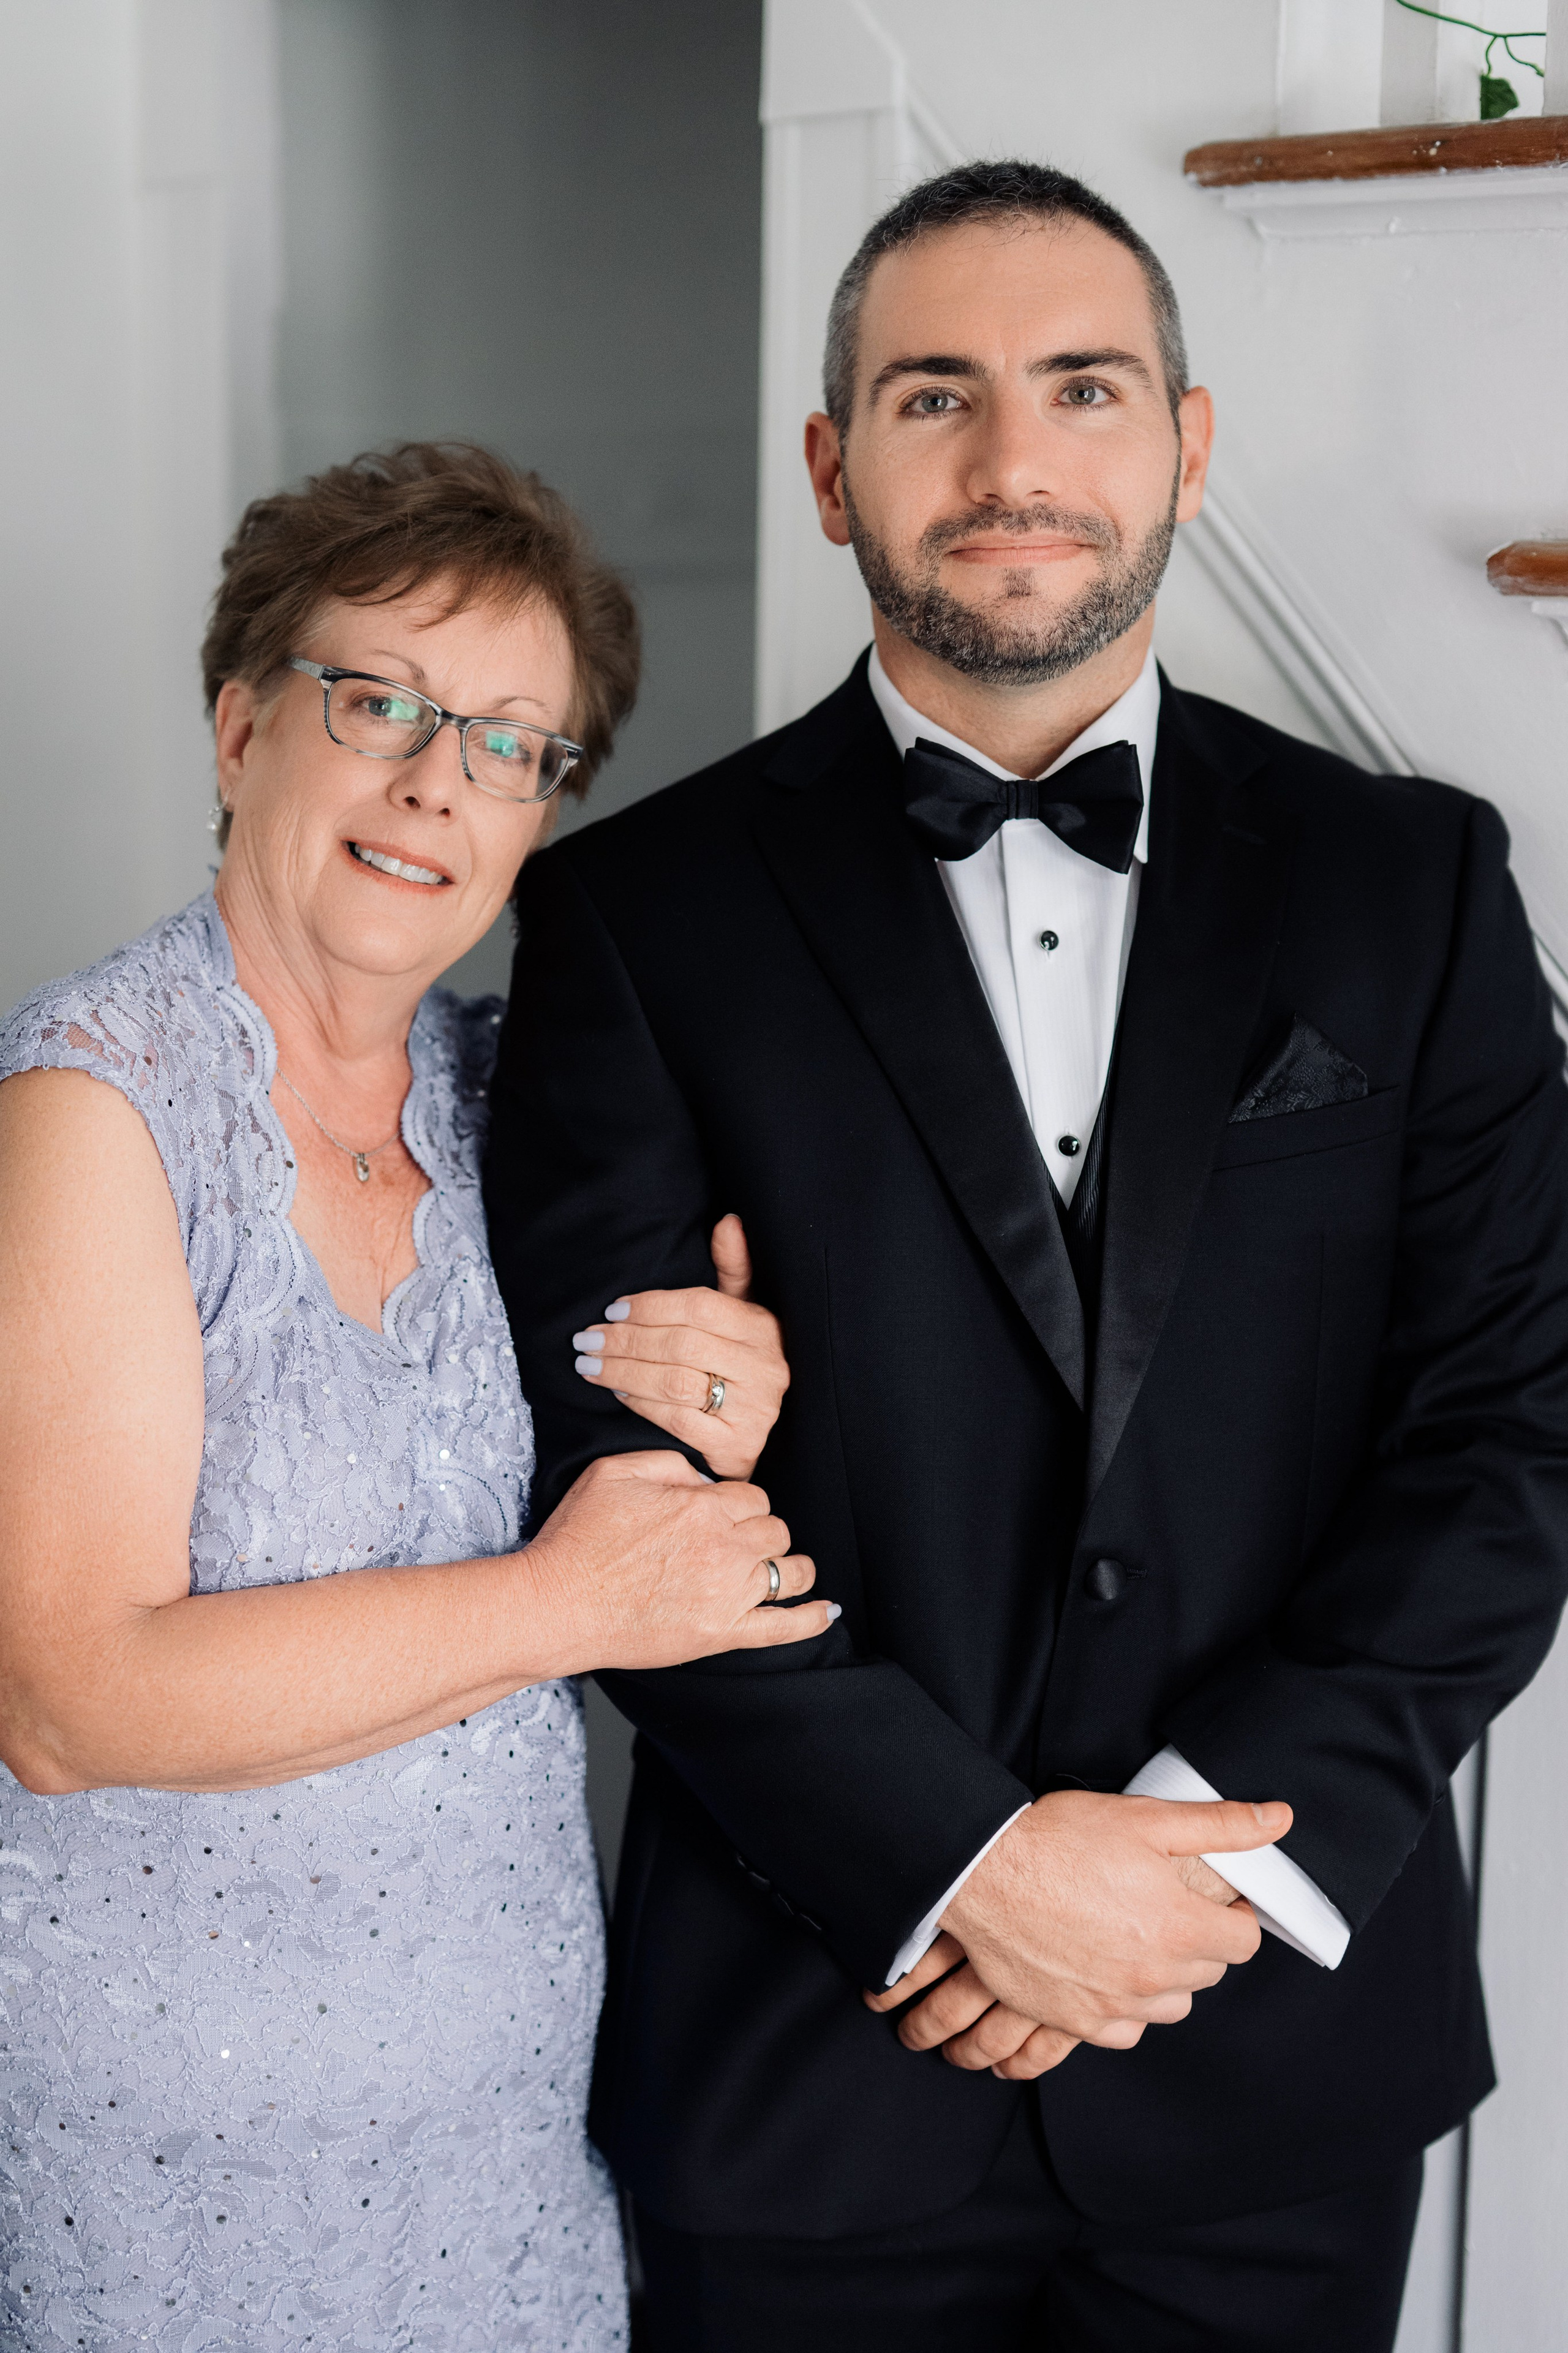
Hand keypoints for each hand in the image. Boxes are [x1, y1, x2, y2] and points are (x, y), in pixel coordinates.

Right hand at [529, 1448, 833, 1670]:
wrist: (558, 1603)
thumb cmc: (578, 1537)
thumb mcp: (614, 1471)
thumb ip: (668, 1462)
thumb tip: (703, 1477)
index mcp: (701, 1506)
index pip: (752, 1496)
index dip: (740, 1504)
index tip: (723, 1513)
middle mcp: (723, 1547)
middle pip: (774, 1530)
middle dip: (762, 1532)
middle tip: (739, 1542)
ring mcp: (726, 1593)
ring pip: (789, 1571)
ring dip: (792, 1566)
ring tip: (788, 1568)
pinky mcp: (720, 1633)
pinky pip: (782, 1627)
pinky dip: (810, 1620)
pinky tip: (827, 1612)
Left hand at [572, 1215, 788, 1478]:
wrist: (752, 1437)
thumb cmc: (738, 1368)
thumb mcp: (741, 1315)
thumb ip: (733, 1269)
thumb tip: (728, 1221)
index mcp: (764, 1328)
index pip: (699, 1307)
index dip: (651, 1305)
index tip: (612, 1309)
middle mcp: (766, 1368)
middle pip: (682, 1344)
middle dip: (626, 1340)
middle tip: (586, 1338)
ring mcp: (755, 1410)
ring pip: (675, 1382)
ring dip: (624, 1371)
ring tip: (589, 1365)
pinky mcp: (737, 1447)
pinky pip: (676, 1420)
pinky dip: (641, 1404)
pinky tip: (618, 1393)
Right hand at [865, 1853, 1245, 2080]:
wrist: (981, 1873)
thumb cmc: (1059, 1840)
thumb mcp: (1146, 1818)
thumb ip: (1220, 1824)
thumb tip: (1278, 1820)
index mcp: (1179, 1928)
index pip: (1244, 1943)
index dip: (1236, 1916)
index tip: (1217, 1901)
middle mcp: (1153, 1976)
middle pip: (1209, 1973)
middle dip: (1200, 1941)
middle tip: (1168, 1907)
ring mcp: (1113, 2004)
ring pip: (1171, 2004)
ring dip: (1168, 1976)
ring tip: (1139, 1936)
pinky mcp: (1074, 2021)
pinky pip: (1126, 2029)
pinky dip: (1128, 2005)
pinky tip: (1110, 1970)